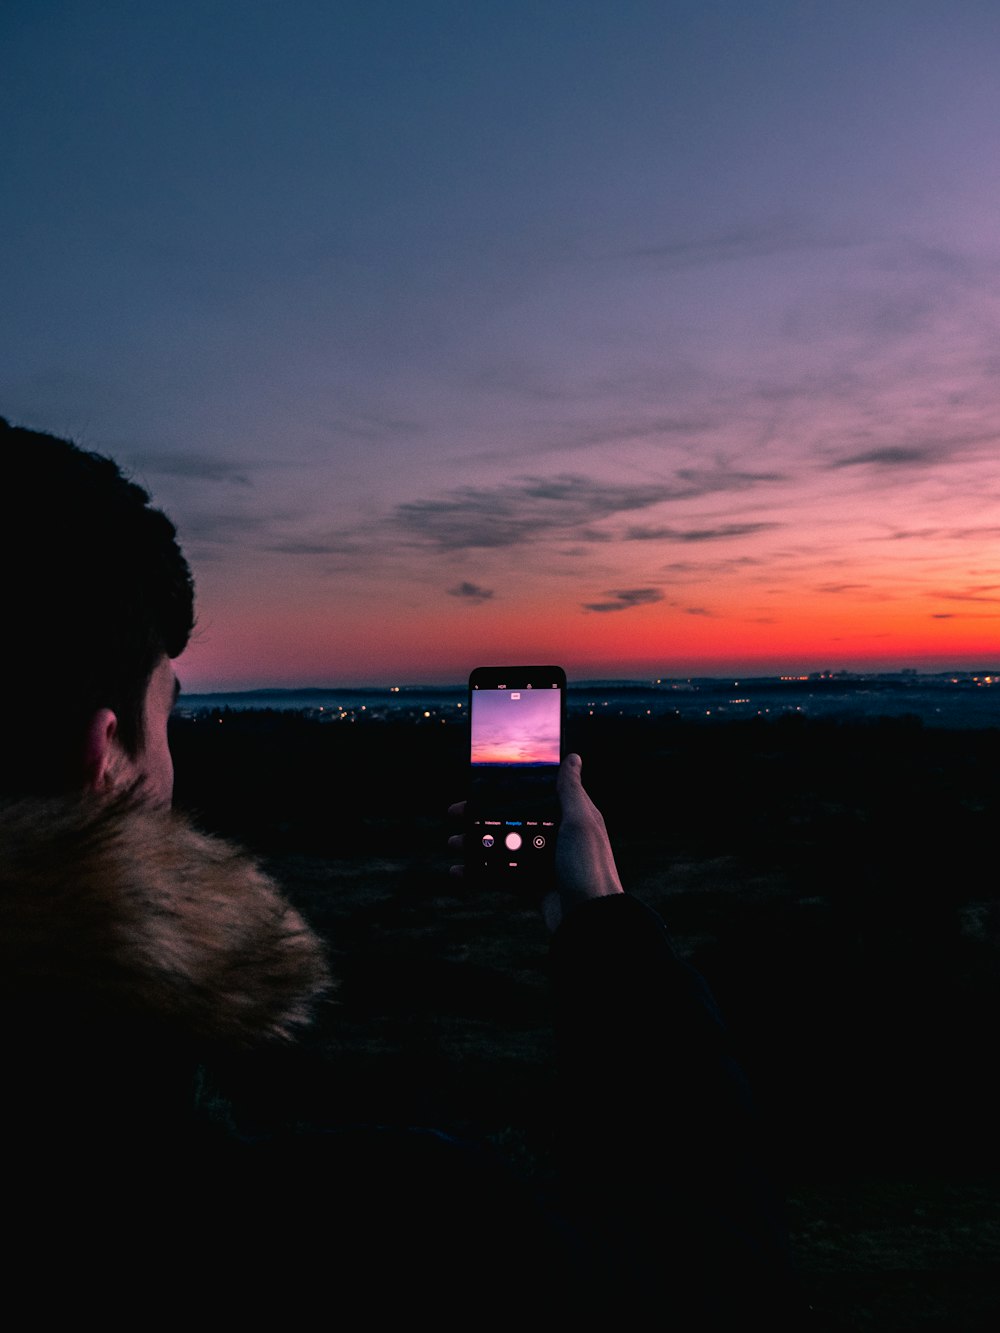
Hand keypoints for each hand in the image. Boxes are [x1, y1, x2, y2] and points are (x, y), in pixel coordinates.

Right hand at [448, 753, 622, 933]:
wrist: (590, 919)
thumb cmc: (589, 866)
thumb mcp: (580, 822)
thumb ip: (570, 791)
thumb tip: (573, 757)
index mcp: (568, 817)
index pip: (533, 795)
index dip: (507, 788)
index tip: (482, 783)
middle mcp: (555, 837)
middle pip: (512, 820)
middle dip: (482, 816)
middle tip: (456, 813)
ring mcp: (542, 863)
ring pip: (502, 847)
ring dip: (476, 845)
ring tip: (453, 843)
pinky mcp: (532, 886)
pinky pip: (500, 876)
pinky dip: (478, 874)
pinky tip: (458, 872)